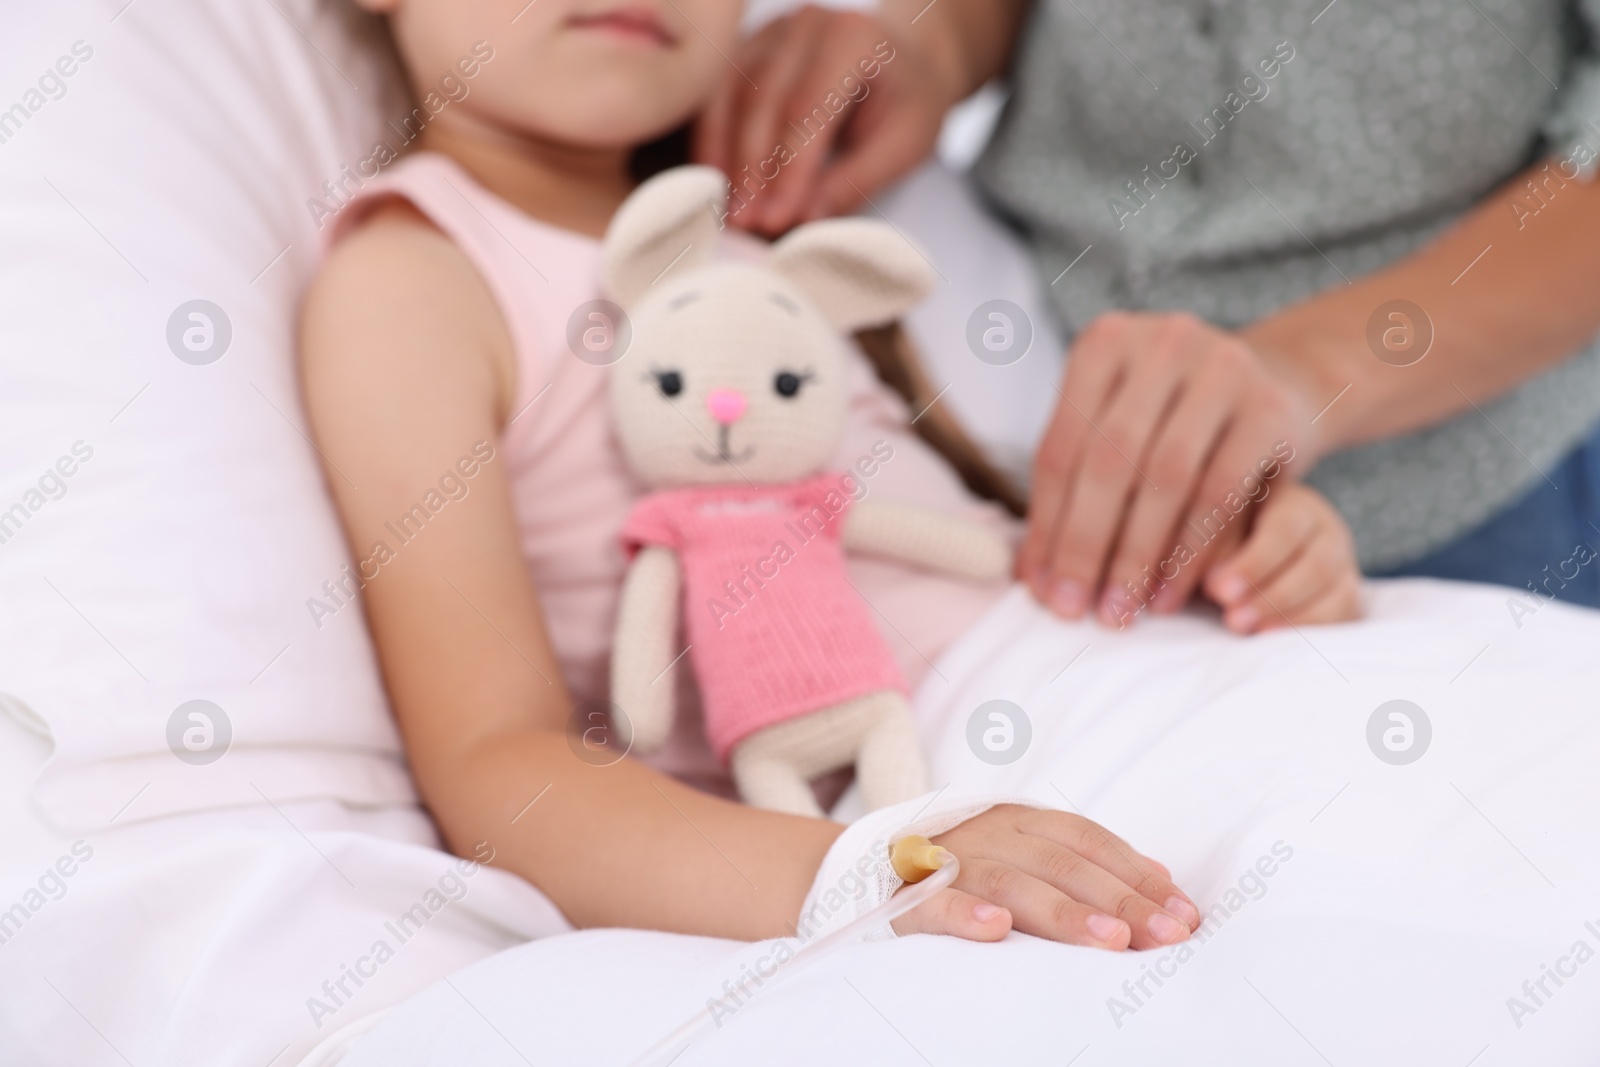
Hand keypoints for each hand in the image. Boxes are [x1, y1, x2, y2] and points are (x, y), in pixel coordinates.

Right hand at [693, 5, 954, 235]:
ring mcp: (771, 33)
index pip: (808, 109)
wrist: (904, 61)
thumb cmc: (907, 101)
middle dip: (752, 169)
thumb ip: (855, 179)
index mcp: (852, 37)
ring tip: (729, 210)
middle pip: (762, 100)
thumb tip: (804, 217)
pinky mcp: (748, 50)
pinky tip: (714, 180)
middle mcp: (806, 24)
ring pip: (731, 97)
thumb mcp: (903, 145)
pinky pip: (717, 96)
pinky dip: (713, 141)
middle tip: (746, 222)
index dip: (788, 168)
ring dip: (726, 158)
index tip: (776, 218)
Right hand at [891, 805, 1199, 949]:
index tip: (1184, 914)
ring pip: (1012, 882)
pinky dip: (966, 913)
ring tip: (1112, 941)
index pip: (1090, 842)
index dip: (1138, 875)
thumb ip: (1087, 861)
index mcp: (1020, 821)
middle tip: (1167, 935)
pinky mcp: (908, 894)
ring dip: (1065, 912)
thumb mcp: (1024, 850)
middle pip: (1063, 863)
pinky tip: (998, 931)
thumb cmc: (965, 865)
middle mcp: (990, 834)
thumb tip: (1163, 880)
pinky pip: (937, 901)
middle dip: (1121, 900)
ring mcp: (950, 861)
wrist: (864, 864)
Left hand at [1019, 311, 1322, 625]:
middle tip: (1075, 609)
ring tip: (1120, 609)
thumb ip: (1072, 488)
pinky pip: (1222, 493)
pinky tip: (1170, 593)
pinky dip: (1191, 553)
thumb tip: (1031, 575)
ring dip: (1137, 556)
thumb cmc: (1171, 420)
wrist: (1275, 386)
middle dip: (1086, 545)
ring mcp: (1222, 368)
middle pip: (1110, 461)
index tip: (1039, 587)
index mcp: (1105, 342)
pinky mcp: (1269, 408)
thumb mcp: (1117, 429)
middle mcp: (1163, 343)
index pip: (1061, 447)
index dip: (1046, 525)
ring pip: (1166, 479)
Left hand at [1203, 482, 1362, 632]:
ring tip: (1248, 631)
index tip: (1217, 589)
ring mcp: (1343, 566)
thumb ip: (1215, 547)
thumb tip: (1215, 583)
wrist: (1244, 550)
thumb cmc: (1225, 533)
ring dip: (1291, 619)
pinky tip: (1273, 639)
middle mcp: (1327, 531)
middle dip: (1272, 598)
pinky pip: (1343, 618)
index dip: (1253, 564)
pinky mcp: (1346, 597)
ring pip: (1337, 595)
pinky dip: (1310, 632)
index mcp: (1294, 502)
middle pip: (1316, 567)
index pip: (1285, 531)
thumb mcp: (1215, 528)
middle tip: (1232, 619)